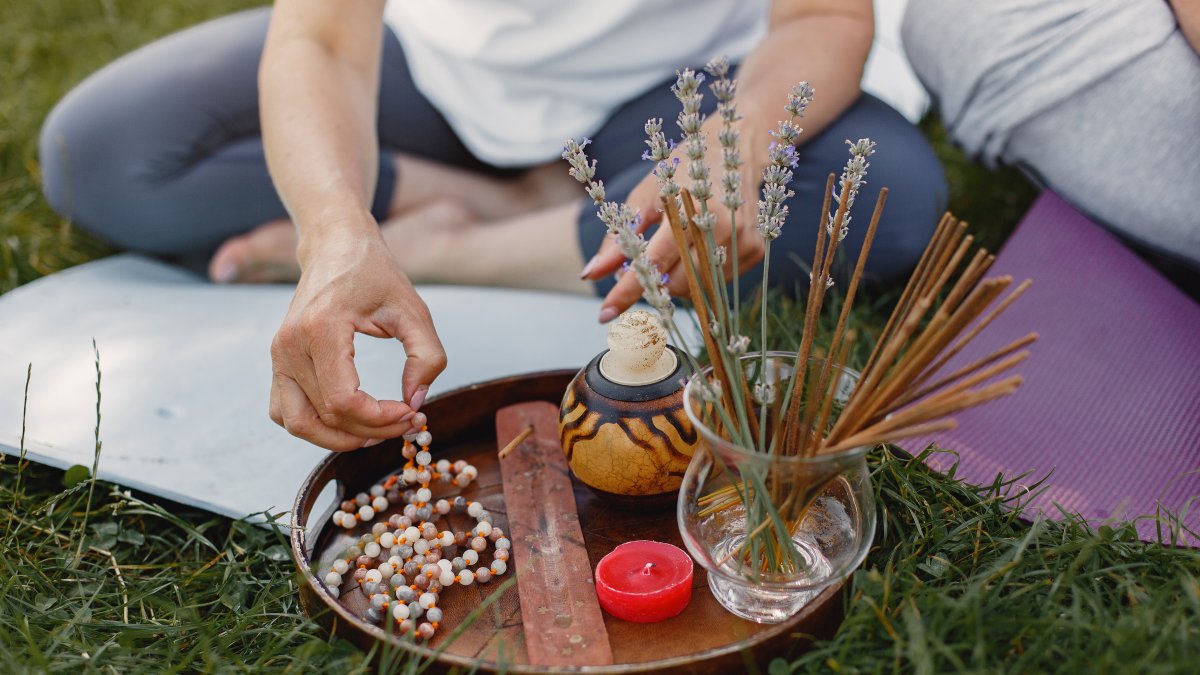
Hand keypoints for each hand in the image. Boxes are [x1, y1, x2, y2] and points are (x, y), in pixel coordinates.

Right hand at [269, 225, 446, 450]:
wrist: (336, 246)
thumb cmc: (375, 274)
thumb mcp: (415, 311)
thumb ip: (427, 358)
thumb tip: (415, 403)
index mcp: (321, 328)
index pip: (344, 401)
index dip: (381, 419)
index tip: (410, 412)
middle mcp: (290, 345)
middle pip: (326, 417)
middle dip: (370, 430)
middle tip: (404, 422)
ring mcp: (278, 355)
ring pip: (298, 423)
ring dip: (338, 438)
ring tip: (376, 430)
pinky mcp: (277, 362)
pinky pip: (285, 412)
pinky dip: (315, 427)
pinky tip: (350, 420)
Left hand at [581, 115, 765, 320]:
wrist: (736, 148)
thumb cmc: (680, 171)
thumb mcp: (644, 197)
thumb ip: (619, 239)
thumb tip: (591, 274)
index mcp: (686, 208)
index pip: (652, 263)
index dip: (626, 291)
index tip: (603, 314)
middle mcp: (719, 226)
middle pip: (676, 284)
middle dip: (655, 282)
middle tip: (649, 263)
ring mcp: (742, 239)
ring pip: (698, 288)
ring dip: (679, 280)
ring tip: (678, 248)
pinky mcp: (755, 249)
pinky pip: (719, 282)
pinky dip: (702, 274)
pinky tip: (703, 246)